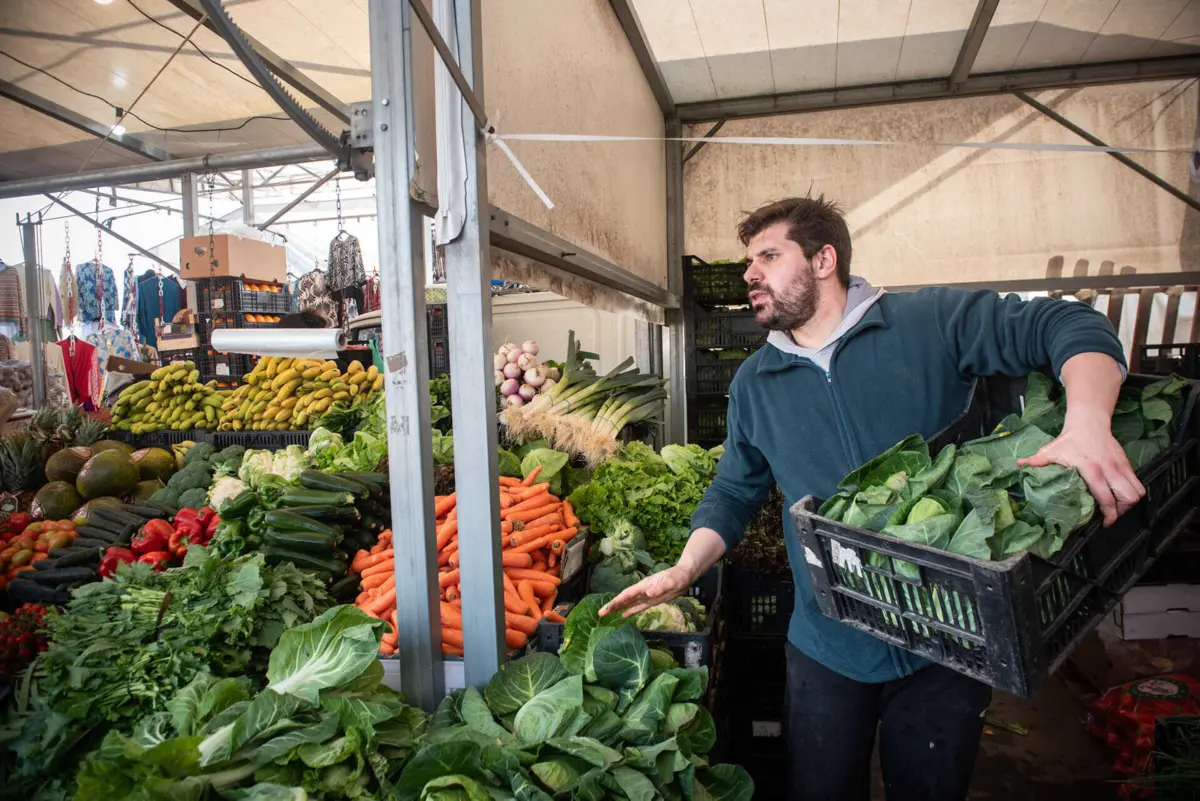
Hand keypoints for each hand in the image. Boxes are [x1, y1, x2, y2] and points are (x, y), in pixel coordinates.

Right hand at [598, 566, 693, 617]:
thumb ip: (660, 586)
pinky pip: (638, 607)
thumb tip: (648, 592)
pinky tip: (623, 616)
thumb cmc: (678, 577)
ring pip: (629, 603)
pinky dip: (630, 611)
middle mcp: (642, 591)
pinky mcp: (652, 600)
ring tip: (607, 614)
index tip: (605, 609)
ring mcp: (647, 595)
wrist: (685, 576)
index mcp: (644, 586)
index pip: (626, 595)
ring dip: (618, 608)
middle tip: (600, 613)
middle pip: (624, 599)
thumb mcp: (671, 581)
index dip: (615, 602)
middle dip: (612, 606)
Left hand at [1017, 416, 1144, 526]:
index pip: (1106, 498)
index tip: (1103, 523)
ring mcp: (1121, 466)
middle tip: (1111, 515)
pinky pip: (1138, 482)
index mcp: (1091, 470)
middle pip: (1128, 498)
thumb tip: (1019, 466)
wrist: (1089, 422)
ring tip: (1118, 506)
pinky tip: (1121, 494)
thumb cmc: (1069, 440)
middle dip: (1121, 511)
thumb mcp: (1050, 450)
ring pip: (1137, 491)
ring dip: (1129, 502)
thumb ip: (1036, 461)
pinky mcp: (1127, 463)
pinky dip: (1133, 491)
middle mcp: (1110, 470)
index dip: (1108, 514)